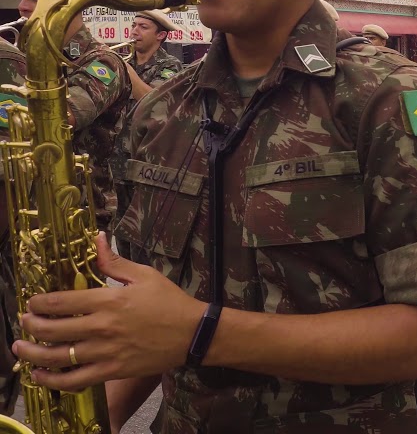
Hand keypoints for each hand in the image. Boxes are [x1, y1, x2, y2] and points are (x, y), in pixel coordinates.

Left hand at [13, 234, 204, 390]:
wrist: (193, 333)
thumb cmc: (170, 302)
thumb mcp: (145, 275)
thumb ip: (114, 261)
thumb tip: (96, 238)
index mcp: (108, 301)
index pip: (59, 303)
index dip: (37, 303)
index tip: (31, 303)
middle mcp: (102, 327)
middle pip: (51, 330)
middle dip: (30, 326)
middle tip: (24, 323)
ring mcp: (105, 351)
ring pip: (57, 357)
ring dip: (32, 354)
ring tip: (21, 349)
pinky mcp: (112, 370)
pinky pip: (74, 380)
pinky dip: (53, 379)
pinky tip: (41, 374)